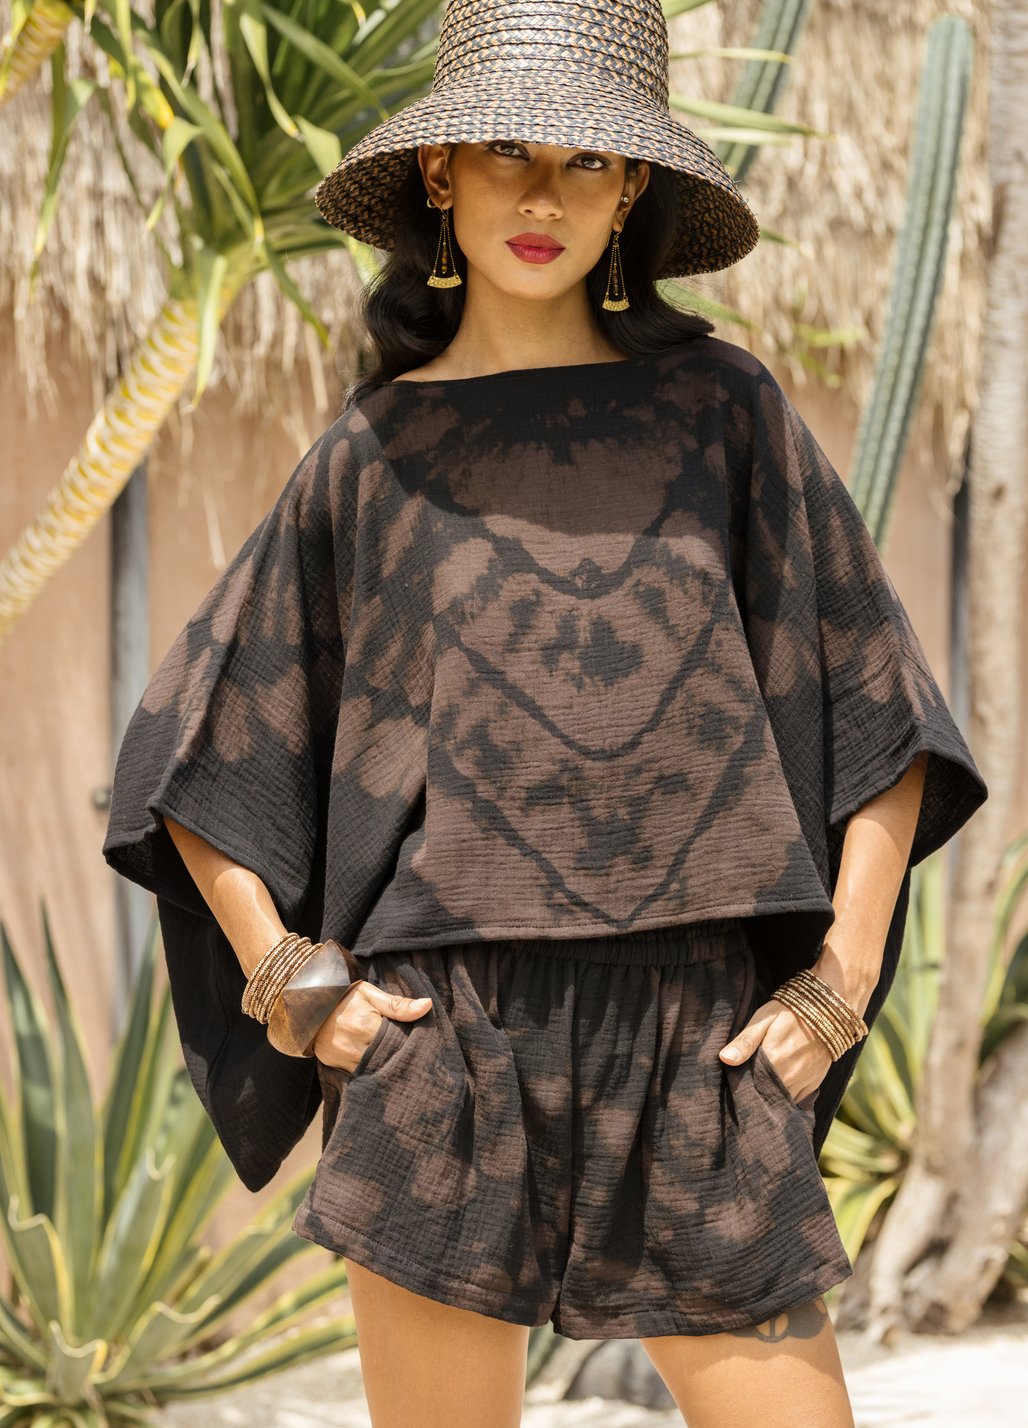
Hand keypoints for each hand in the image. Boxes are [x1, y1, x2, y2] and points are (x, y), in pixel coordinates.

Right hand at [312, 981, 432, 1071]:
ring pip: (373, 1070)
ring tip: (394, 1059)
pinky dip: (369, 1070)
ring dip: (384, 1065)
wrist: (308, 1004)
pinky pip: (358, 1073)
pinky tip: (377, 1064)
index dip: (410, 1043)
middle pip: (387, 1060)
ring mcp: (342, 1059)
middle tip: (410, 1053)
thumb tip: (427, 1006)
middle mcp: (353, 1047)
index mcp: (366, 1026)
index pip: (398, 1043)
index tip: (420, 1043)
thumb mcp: (370, 994)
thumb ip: (398, 1004)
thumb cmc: (344, 995)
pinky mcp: (334, 1066)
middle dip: (398, 1057)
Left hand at [718, 992, 832, 1102]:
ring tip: (761, 1088)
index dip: (740, 1087)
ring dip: (770, 1098)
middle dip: (754, 1094)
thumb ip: (745, 1041)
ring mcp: (802, 1083)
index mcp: (772, 1060)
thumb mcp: (764, 1020)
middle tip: (745, 1087)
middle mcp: (788, 1077)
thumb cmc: (790, 1012)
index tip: (733, 1083)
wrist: (827, 1011)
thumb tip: (724, 1059)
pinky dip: (786, 1098)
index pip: (749, 1086)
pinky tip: (778, 1089)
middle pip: (764, 1096)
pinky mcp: (813, 1085)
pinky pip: (796, 1100)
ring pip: (780, 1101)